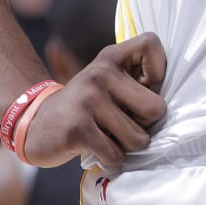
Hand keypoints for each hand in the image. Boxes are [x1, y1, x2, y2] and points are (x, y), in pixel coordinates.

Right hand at [22, 32, 167, 171]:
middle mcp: (100, 73)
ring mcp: (88, 99)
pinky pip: (116, 155)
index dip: (158, 71)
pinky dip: (110, 160)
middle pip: (156, 108)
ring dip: (126, 147)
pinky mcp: (78, 128)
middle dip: (144, 126)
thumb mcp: (106, 82)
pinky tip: (95, 149)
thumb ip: (135, 81)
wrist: (34, 123)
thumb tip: (171, 100)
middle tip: (123, 125)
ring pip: (138, 138)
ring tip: (107, 137)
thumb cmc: (84, 107)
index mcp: (110, 57)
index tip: (143, 88)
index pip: (151, 44)